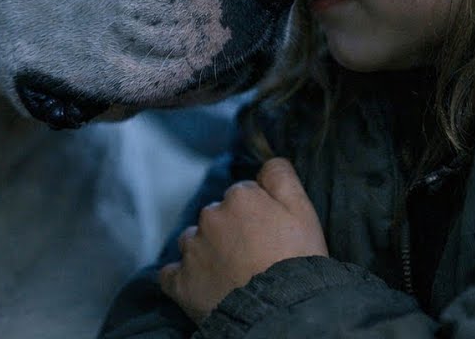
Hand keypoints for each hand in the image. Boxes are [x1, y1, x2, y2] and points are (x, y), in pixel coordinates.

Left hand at [158, 157, 328, 323]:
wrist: (281, 313)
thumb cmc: (297, 260)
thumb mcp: (303, 211)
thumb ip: (282, 177)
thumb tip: (267, 162)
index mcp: (239, 196)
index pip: (243, 194)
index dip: (258, 214)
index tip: (269, 234)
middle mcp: (210, 216)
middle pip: (216, 215)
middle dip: (230, 230)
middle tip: (253, 256)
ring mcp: (192, 250)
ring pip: (193, 240)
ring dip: (206, 251)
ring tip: (230, 273)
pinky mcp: (179, 281)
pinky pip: (172, 273)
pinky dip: (183, 277)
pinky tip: (203, 286)